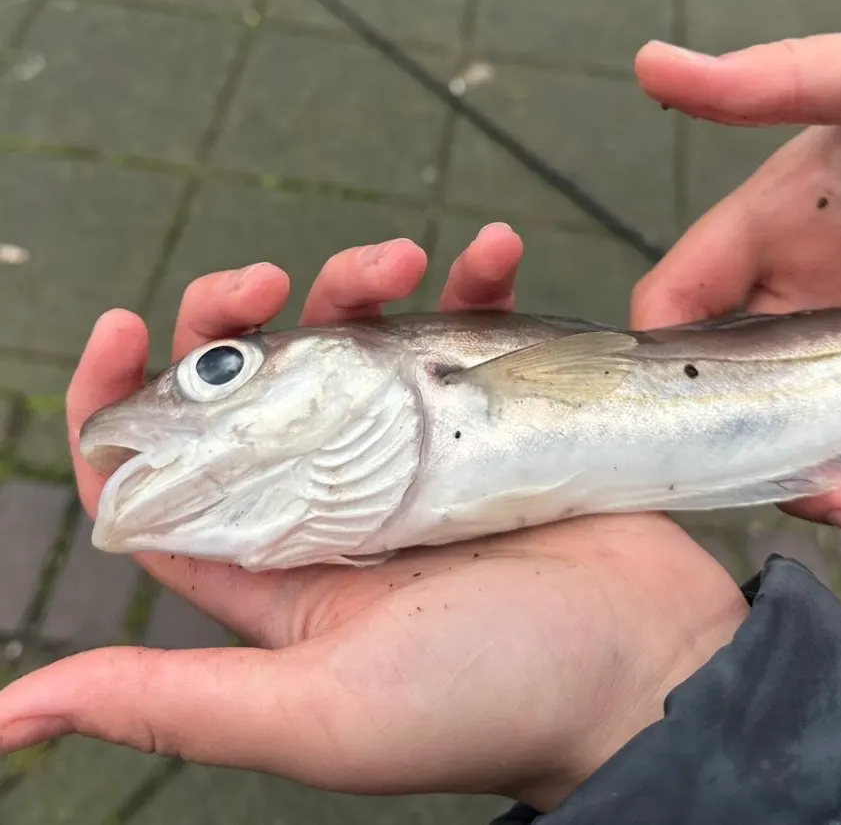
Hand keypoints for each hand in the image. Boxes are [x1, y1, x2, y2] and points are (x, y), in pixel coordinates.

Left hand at [0, 225, 745, 809]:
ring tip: (404, 255)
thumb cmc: (493, 700)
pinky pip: (475, 328)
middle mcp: (339, 500)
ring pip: (360, 339)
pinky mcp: (499, 417)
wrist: (651, 669)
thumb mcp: (322, 711)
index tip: (132, 323)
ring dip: (364, 278)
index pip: (167, 476)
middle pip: (257, 383)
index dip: (129, 398)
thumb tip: (9, 715)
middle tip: (273, 275)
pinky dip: (479, 279)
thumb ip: (179, 702)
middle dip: (245, 314)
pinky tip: (494, 250)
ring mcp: (424, 451)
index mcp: (278, 566)